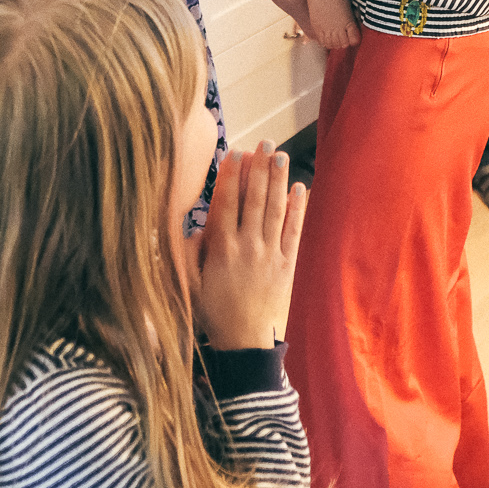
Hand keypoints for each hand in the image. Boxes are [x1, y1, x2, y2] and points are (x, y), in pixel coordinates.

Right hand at [195, 143, 307, 350]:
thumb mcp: (189, 285)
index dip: (231, 176)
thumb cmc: (214, 314)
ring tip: (281, 156)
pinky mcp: (287, 265)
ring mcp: (270, 254)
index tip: (235, 153)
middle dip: (259, 169)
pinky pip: (294, 231)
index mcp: (220, 249)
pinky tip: (300, 188)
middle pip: (253, 199)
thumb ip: (188, 254)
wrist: (246, 344)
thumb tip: (194, 227)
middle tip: (264, 143)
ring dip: (278, 181)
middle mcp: (247, 246)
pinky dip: (297, 209)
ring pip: (274, 210)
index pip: (225, 203)